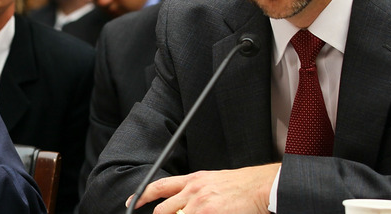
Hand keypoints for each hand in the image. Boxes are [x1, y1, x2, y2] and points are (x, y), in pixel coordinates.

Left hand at [127, 163, 279, 213]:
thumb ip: (193, 191)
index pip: (158, 186)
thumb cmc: (240, 185)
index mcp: (192, 180)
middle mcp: (192, 191)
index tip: (131, 203)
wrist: (259, 186)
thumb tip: (182, 204)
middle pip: (162, 210)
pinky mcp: (210, 213)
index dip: (141, 196)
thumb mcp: (211, 181)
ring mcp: (200, 204)